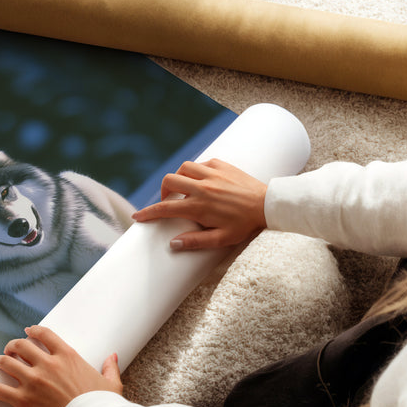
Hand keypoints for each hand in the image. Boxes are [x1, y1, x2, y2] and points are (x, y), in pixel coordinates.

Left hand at [0, 325, 122, 406]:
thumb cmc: (103, 405)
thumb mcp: (111, 383)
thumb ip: (109, 367)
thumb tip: (113, 356)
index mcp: (67, 356)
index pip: (44, 335)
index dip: (33, 331)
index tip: (27, 332)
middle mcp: (47, 364)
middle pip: (21, 346)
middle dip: (13, 345)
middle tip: (9, 349)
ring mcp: (33, 382)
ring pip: (7, 363)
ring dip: (0, 360)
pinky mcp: (23, 400)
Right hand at [132, 158, 267, 250]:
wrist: (268, 205)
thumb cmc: (245, 225)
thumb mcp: (222, 239)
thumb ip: (196, 242)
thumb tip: (173, 244)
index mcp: (199, 206)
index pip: (165, 209)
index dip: (148, 213)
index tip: (138, 217)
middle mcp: (202, 187)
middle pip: (169, 181)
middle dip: (163, 192)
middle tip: (169, 202)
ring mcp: (212, 174)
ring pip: (183, 168)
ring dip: (179, 178)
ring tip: (184, 189)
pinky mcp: (222, 165)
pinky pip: (201, 163)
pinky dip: (196, 170)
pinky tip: (202, 180)